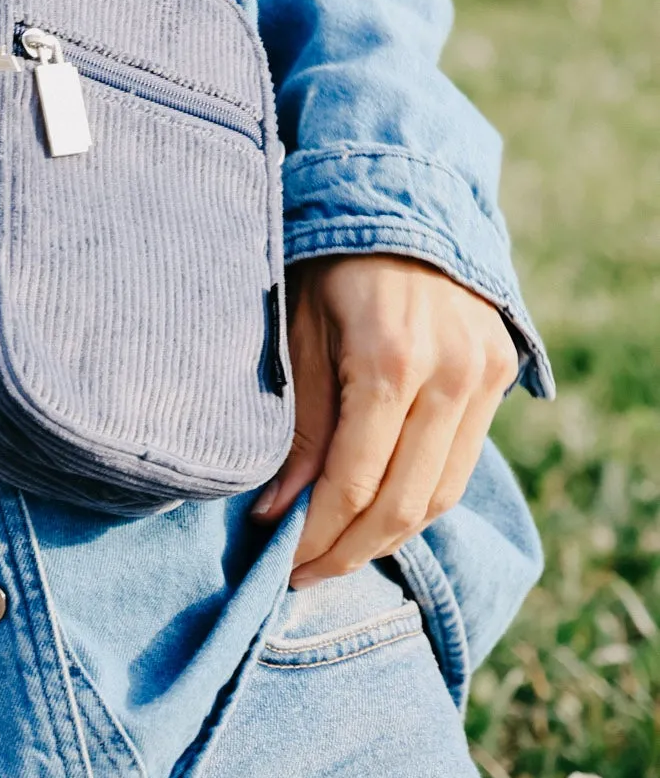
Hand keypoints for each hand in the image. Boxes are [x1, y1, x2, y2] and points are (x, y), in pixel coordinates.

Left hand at [252, 253, 517, 585]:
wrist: (405, 204)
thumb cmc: (330, 263)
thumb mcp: (299, 332)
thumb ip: (298, 425)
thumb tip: (277, 510)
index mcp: (391, 360)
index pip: (356, 479)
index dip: (319, 531)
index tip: (283, 560)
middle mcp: (449, 375)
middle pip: (405, 502)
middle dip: (351, 550)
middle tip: (305, 574)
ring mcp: (483, 378)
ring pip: (441, 493)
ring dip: (388, 536)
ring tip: (337, 552)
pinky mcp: (500, 378)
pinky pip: (460, 464)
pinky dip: (420, 499)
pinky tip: (377, 513)